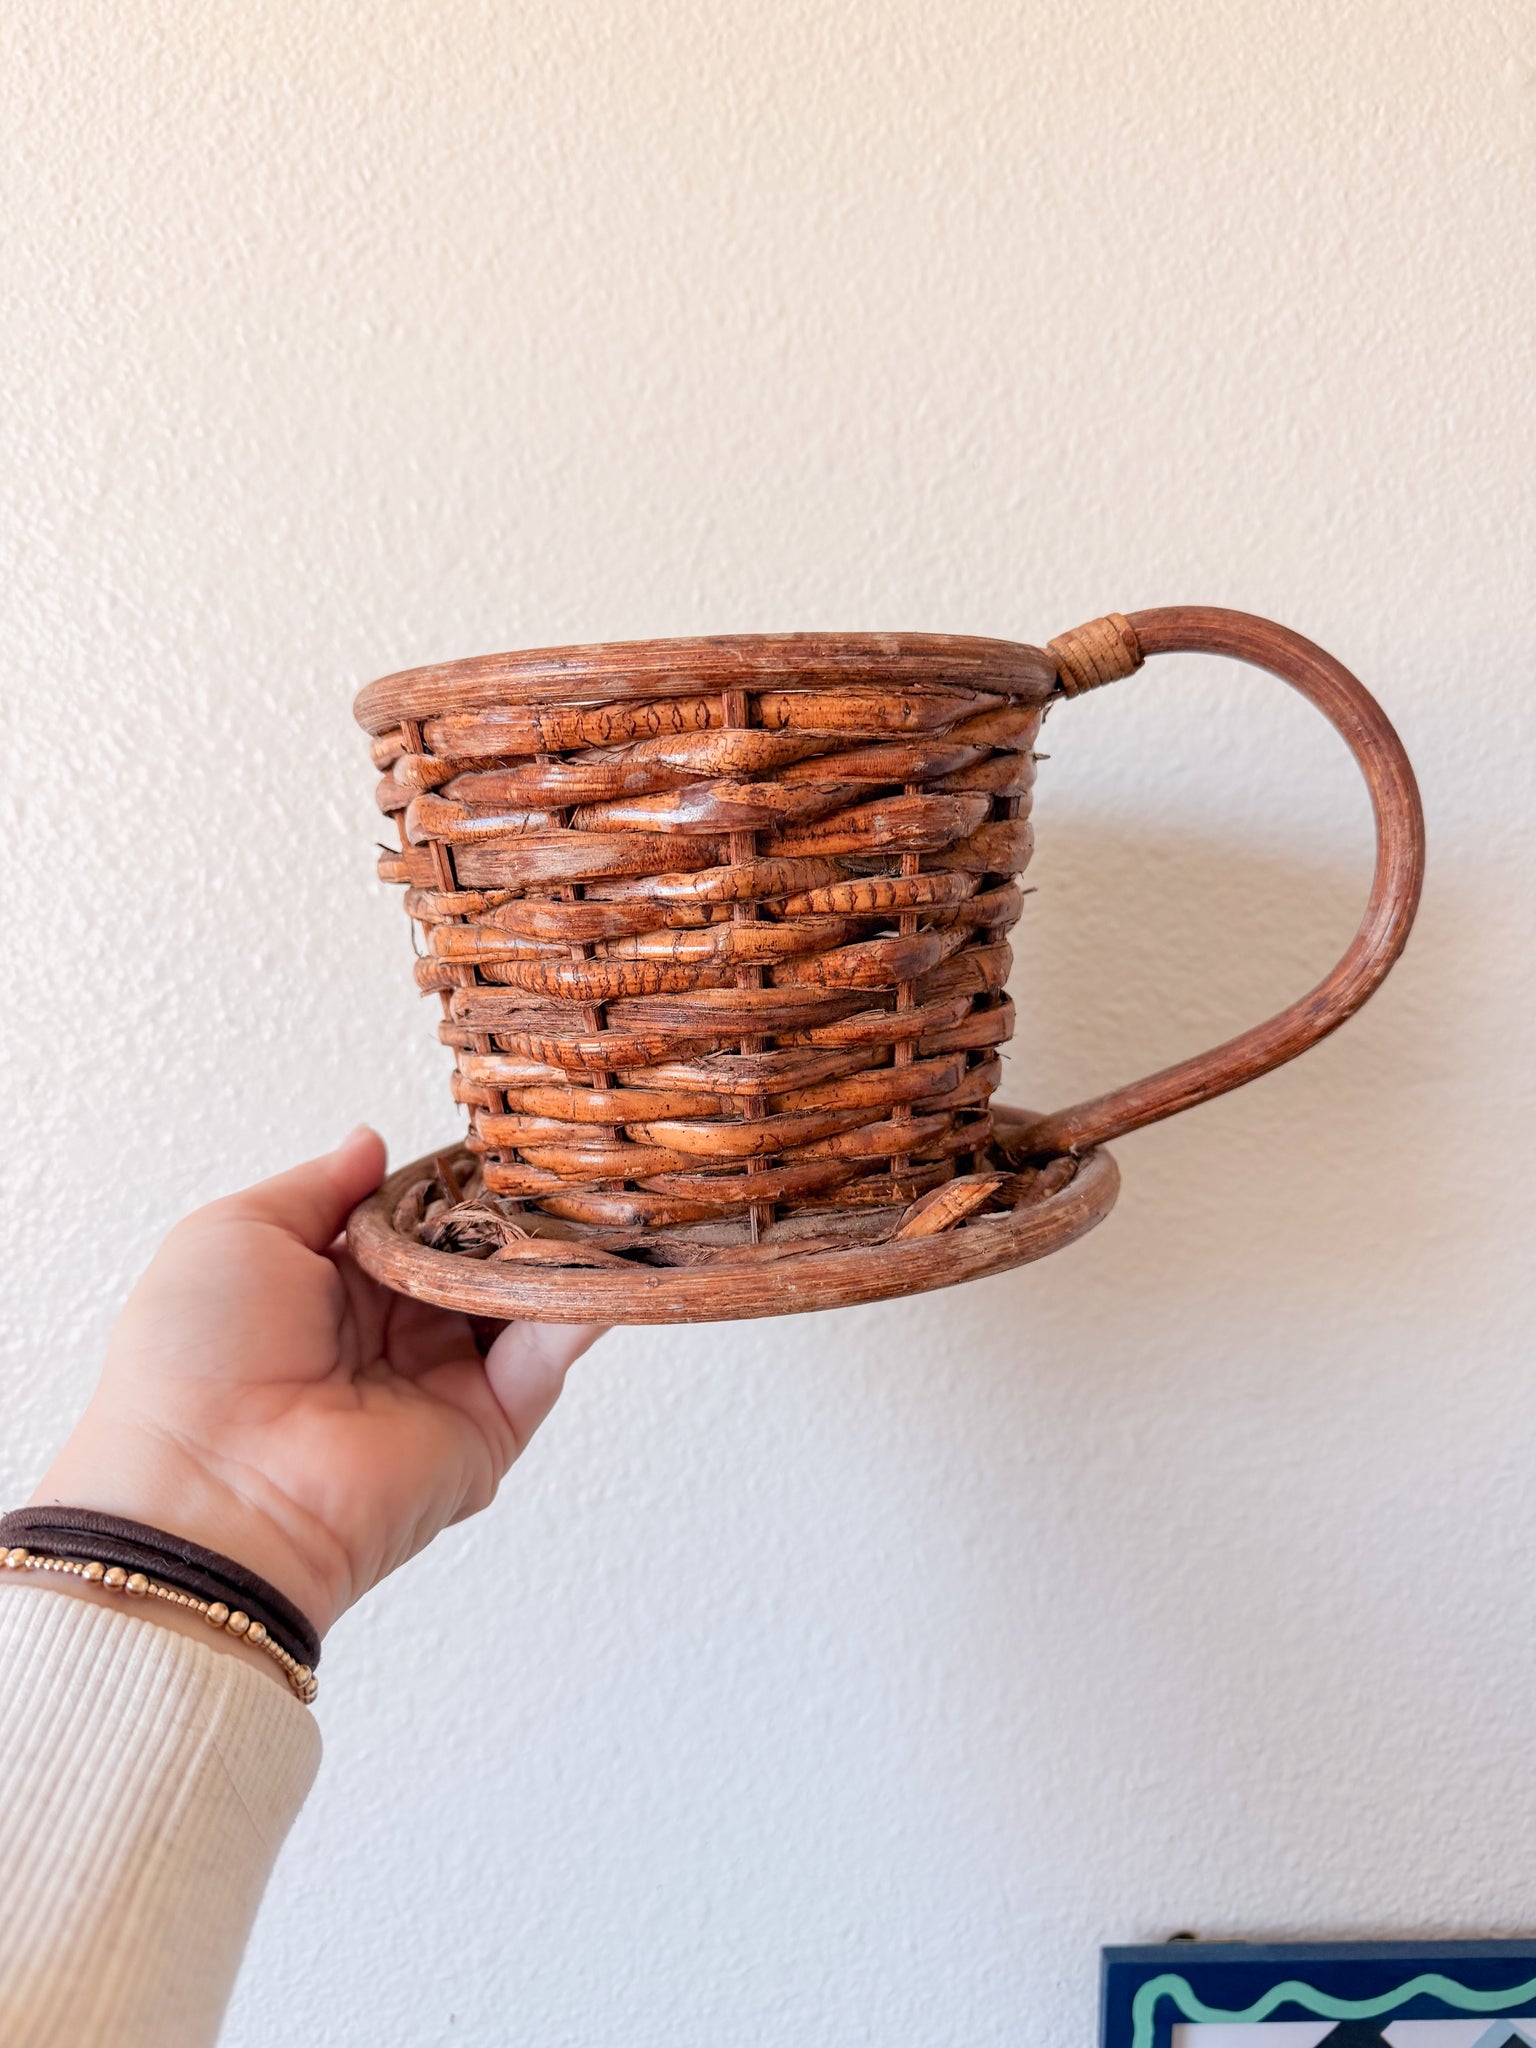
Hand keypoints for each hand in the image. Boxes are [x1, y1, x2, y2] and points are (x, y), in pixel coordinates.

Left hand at [28, 1129, 604, 1635]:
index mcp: (334, 1288)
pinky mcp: (490, 1428)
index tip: (500, 1137)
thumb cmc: (196, 1358)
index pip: (419, 1221)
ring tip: (601, 1185)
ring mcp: (447, 1382)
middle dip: (518, 1208)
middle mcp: (395, 1335)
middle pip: (479, 1257)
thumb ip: (320, 1185)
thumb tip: (373, 1142)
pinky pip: (547, 1355)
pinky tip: (610, 1249)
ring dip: (560, 1247)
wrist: (210, 1489)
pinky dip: (584, 1302)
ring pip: (524, 1300)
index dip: (457, 1181)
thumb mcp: (237, 1233)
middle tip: (562, 1152)